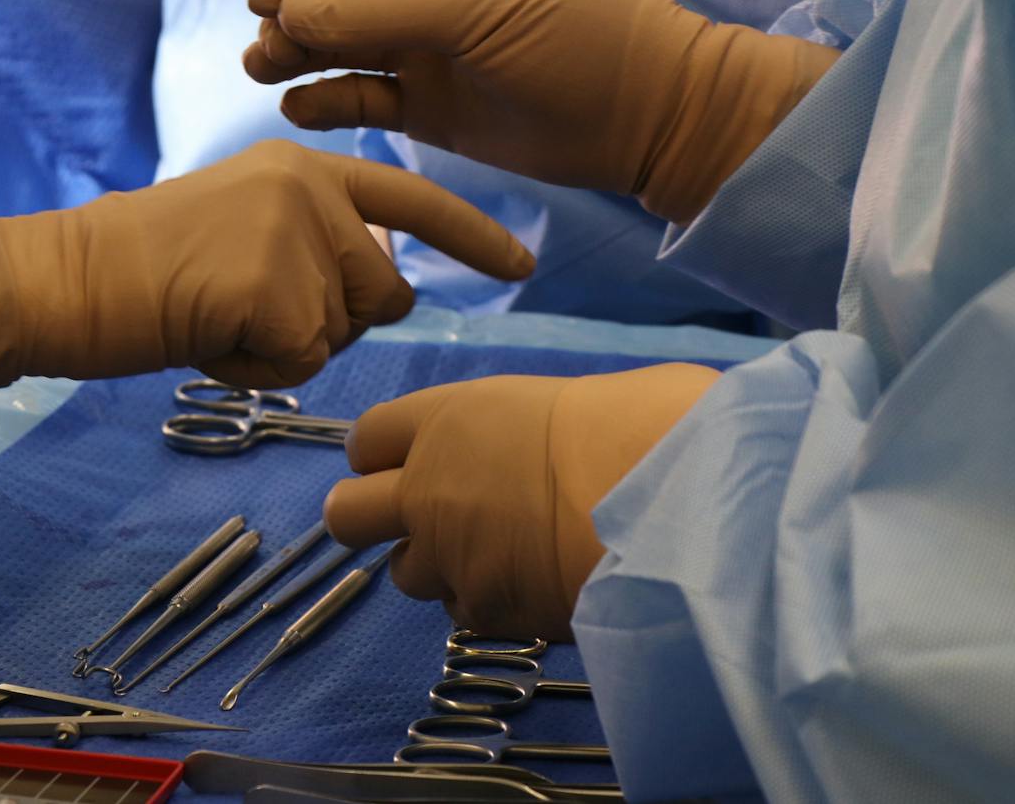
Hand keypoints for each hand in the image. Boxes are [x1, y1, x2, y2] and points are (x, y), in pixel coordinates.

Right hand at [0, 141, 533, 437]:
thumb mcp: (244, 231)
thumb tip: (383, 289)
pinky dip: (255, 370)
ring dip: (286, 348)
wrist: (61, 278)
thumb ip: (315, 244)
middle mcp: (310, 185)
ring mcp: (295, 231)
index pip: (412, 198)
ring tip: (215, 315)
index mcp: (303, 166)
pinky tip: (204, 335)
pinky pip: (303, 362)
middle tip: (239, 308)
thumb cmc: (142, 269)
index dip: (472, 237)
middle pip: (383, 292)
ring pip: (344, 330)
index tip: (525, 265)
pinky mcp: (276, 283)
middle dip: (329, 323)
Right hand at [243, 0, 838, 222]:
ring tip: (264, 74)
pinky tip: (303, 110)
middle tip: (264, 49)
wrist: (649, 114)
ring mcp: (426, 51)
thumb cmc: (576, 37)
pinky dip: (328, 103)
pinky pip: (362, 99)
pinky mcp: (429, 108)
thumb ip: (381, 11)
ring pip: (340, 47)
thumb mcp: (478, 11)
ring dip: (298, 58)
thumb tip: (289, 10)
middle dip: (293, 16)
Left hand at [323, 363, 718, 638]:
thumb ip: (520, 428)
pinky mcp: (484, 612)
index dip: (383, 452)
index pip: (368, 436)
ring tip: (502, 552)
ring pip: (407, 574)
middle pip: (347, 513)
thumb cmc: (638, 426)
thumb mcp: (567, 402)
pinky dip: (489, 602)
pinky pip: (465, 613)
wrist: (667, 505)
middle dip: (370, 517)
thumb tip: (543, 445)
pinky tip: (535, 583)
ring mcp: (449, 557)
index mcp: (447, 418)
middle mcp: (428, 488)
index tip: (408, 460)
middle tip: (418, 517)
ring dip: (440, 565)